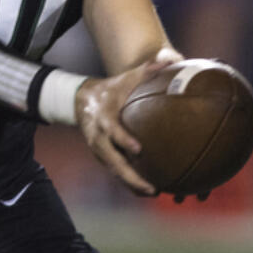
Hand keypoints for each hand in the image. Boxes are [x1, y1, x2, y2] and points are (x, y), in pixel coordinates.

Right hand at [75, 52, 176, 195]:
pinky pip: (116, 172)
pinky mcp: (102, 157)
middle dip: (130, 176)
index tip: (138, 149)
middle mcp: (99, 138)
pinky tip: (148, 190)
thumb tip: (171, 59)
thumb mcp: (126, 77)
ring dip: (132, 184)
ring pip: (115, 172)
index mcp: (104, 118)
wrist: (82, 100)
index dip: (123, 140)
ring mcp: (99, 150)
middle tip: (151, 187)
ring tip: (154, 193)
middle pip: (113, 161)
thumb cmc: (112, 88)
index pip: (112, 131)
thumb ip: (148, 69)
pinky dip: (129, 183)